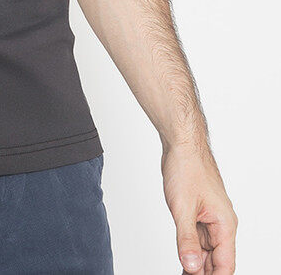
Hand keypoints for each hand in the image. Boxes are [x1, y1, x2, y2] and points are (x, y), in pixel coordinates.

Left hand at [161, 141, 237, 273]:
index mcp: (225, 224)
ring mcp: (210, 217)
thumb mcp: (183, 208)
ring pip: (206, 250)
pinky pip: (198, 237)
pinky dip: (191, 249)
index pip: (225, 265)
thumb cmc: (186, 168)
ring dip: (196, 263)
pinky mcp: (199, 212)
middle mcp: (221, 223)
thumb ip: (187, 240)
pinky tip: (184, 260)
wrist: (181, 144)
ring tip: (184, 274)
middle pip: (217, 260)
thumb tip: (192, 267)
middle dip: (203, 273)